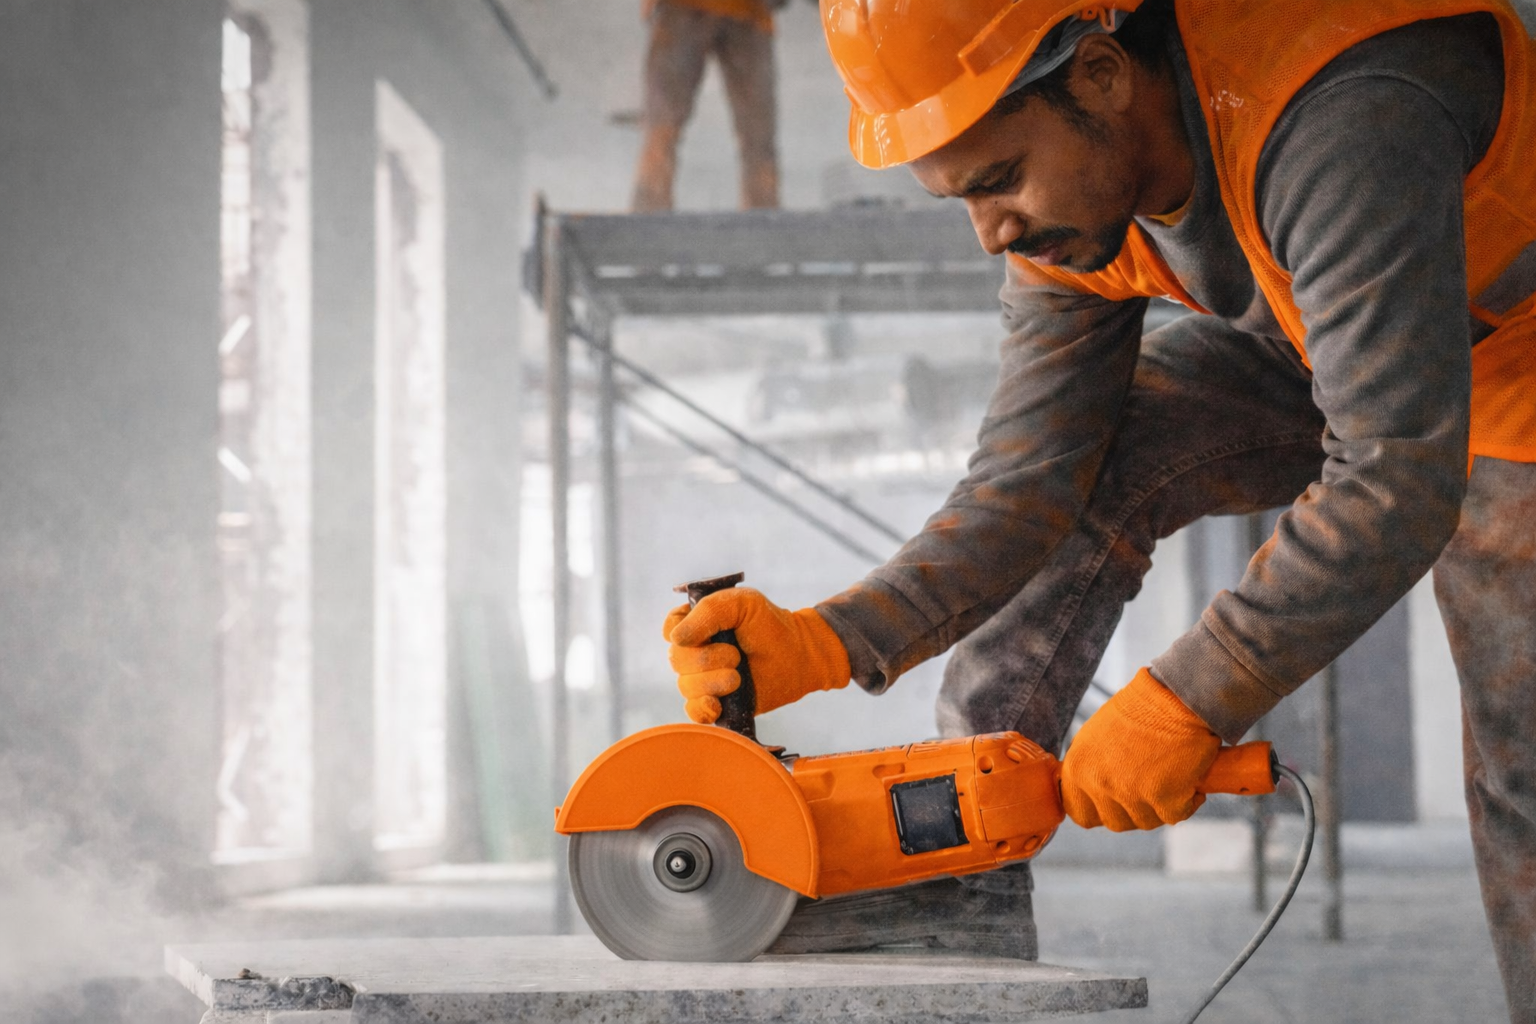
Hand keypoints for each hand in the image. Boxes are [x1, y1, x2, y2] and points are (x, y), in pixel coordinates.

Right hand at [664, 588, 849, 723]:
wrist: (798, 656)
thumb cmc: (770, 625)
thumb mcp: (742, 603)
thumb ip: (709, 611)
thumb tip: (676, 638)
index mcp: (698, 623)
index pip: (670, 628)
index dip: (682, 634)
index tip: (709, 634)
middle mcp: (696, 651)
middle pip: (676, 660)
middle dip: (706, 659)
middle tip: (736, 656)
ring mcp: (704, 678)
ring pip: (685, 686)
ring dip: (712, 682)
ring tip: (738, 677)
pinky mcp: (716, 703)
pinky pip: (693, 712)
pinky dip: (702, 709)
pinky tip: (718, 704)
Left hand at [1061, 668, 1220, 830]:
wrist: (1176, 696)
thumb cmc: (1139, 712)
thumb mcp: (1095, 737)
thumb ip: (1088, 770)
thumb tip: (1088, 798)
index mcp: (1077, 767)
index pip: (1080, 813)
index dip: (1100, 809)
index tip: (1117, 800)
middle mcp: (1098, 783)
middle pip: (1114, 822)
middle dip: (1133, 809)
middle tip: (1149, 785)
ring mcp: (1130, 793)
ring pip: (1145, 822)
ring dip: (1159, 806)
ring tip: (1168, 777)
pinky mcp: (1164, 799)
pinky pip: (1174, 816)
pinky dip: (1186, 802)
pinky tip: (1187, 779)